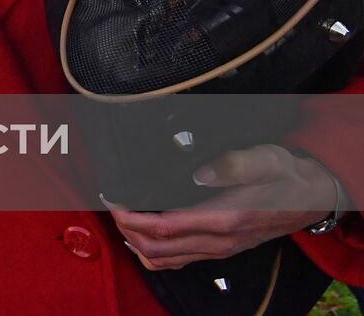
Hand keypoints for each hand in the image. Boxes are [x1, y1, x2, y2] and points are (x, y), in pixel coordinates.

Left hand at [106, 144, 339, 270]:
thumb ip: (233, 164)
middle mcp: (217, 241)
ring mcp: (217, 249)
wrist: (309, 197)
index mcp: (223, 219)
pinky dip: (153, 253)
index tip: (113, 200)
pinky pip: (177, 261)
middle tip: (111, 207)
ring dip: (136, 243)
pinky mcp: (218, 250)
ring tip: (121, 219)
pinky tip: (142, 238)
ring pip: (164, 259)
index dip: (131, 217)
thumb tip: (200, 172)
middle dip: (126, 230)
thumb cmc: (284, 175)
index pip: (163, 228)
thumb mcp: (264, 159)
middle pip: (156, 248)